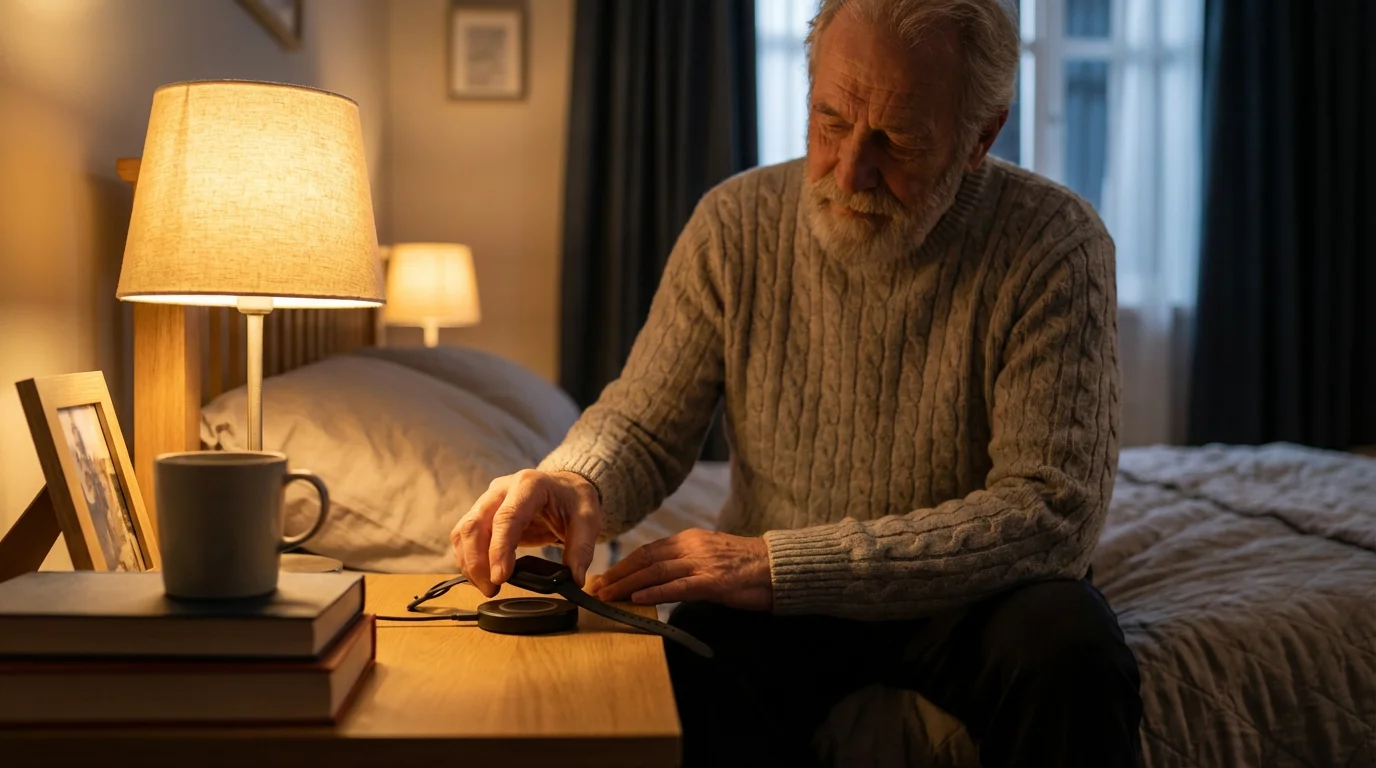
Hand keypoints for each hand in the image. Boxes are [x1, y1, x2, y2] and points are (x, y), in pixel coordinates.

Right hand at [451, 469, 601, 597]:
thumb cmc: (573, 499)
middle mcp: (502, 489)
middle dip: (477, 562)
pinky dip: (468, 559)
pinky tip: (481, 577)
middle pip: (475, 524)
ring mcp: (488, 500)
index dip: (499, 549)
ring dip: (469, 563)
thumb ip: (582, 548)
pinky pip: (464, 536)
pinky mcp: (482, 514)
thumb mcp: (588, 519)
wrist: (565, 487)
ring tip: (488, 587)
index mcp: (529, 485)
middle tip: (492, 589)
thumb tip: (575, 579)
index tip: (500, 577)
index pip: (506, 517)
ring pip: (464, 531)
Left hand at [588, 529, 772, 610]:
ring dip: (627, 585)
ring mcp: (702, 563)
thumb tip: (661, 577)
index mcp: (690, 539)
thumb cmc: (748, 566)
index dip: (623, 564)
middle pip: (645, 559)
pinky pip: (678, 587)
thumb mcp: (712, 556)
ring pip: (655, 572)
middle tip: (595, 588)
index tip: (604, 577)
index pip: (648, 550)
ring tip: (606, 596)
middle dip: (617, 575)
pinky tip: (637, 601)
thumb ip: (687, 563)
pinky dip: (654, 594)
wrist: (779, 567)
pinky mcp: (713, 581)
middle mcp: (692, 547)